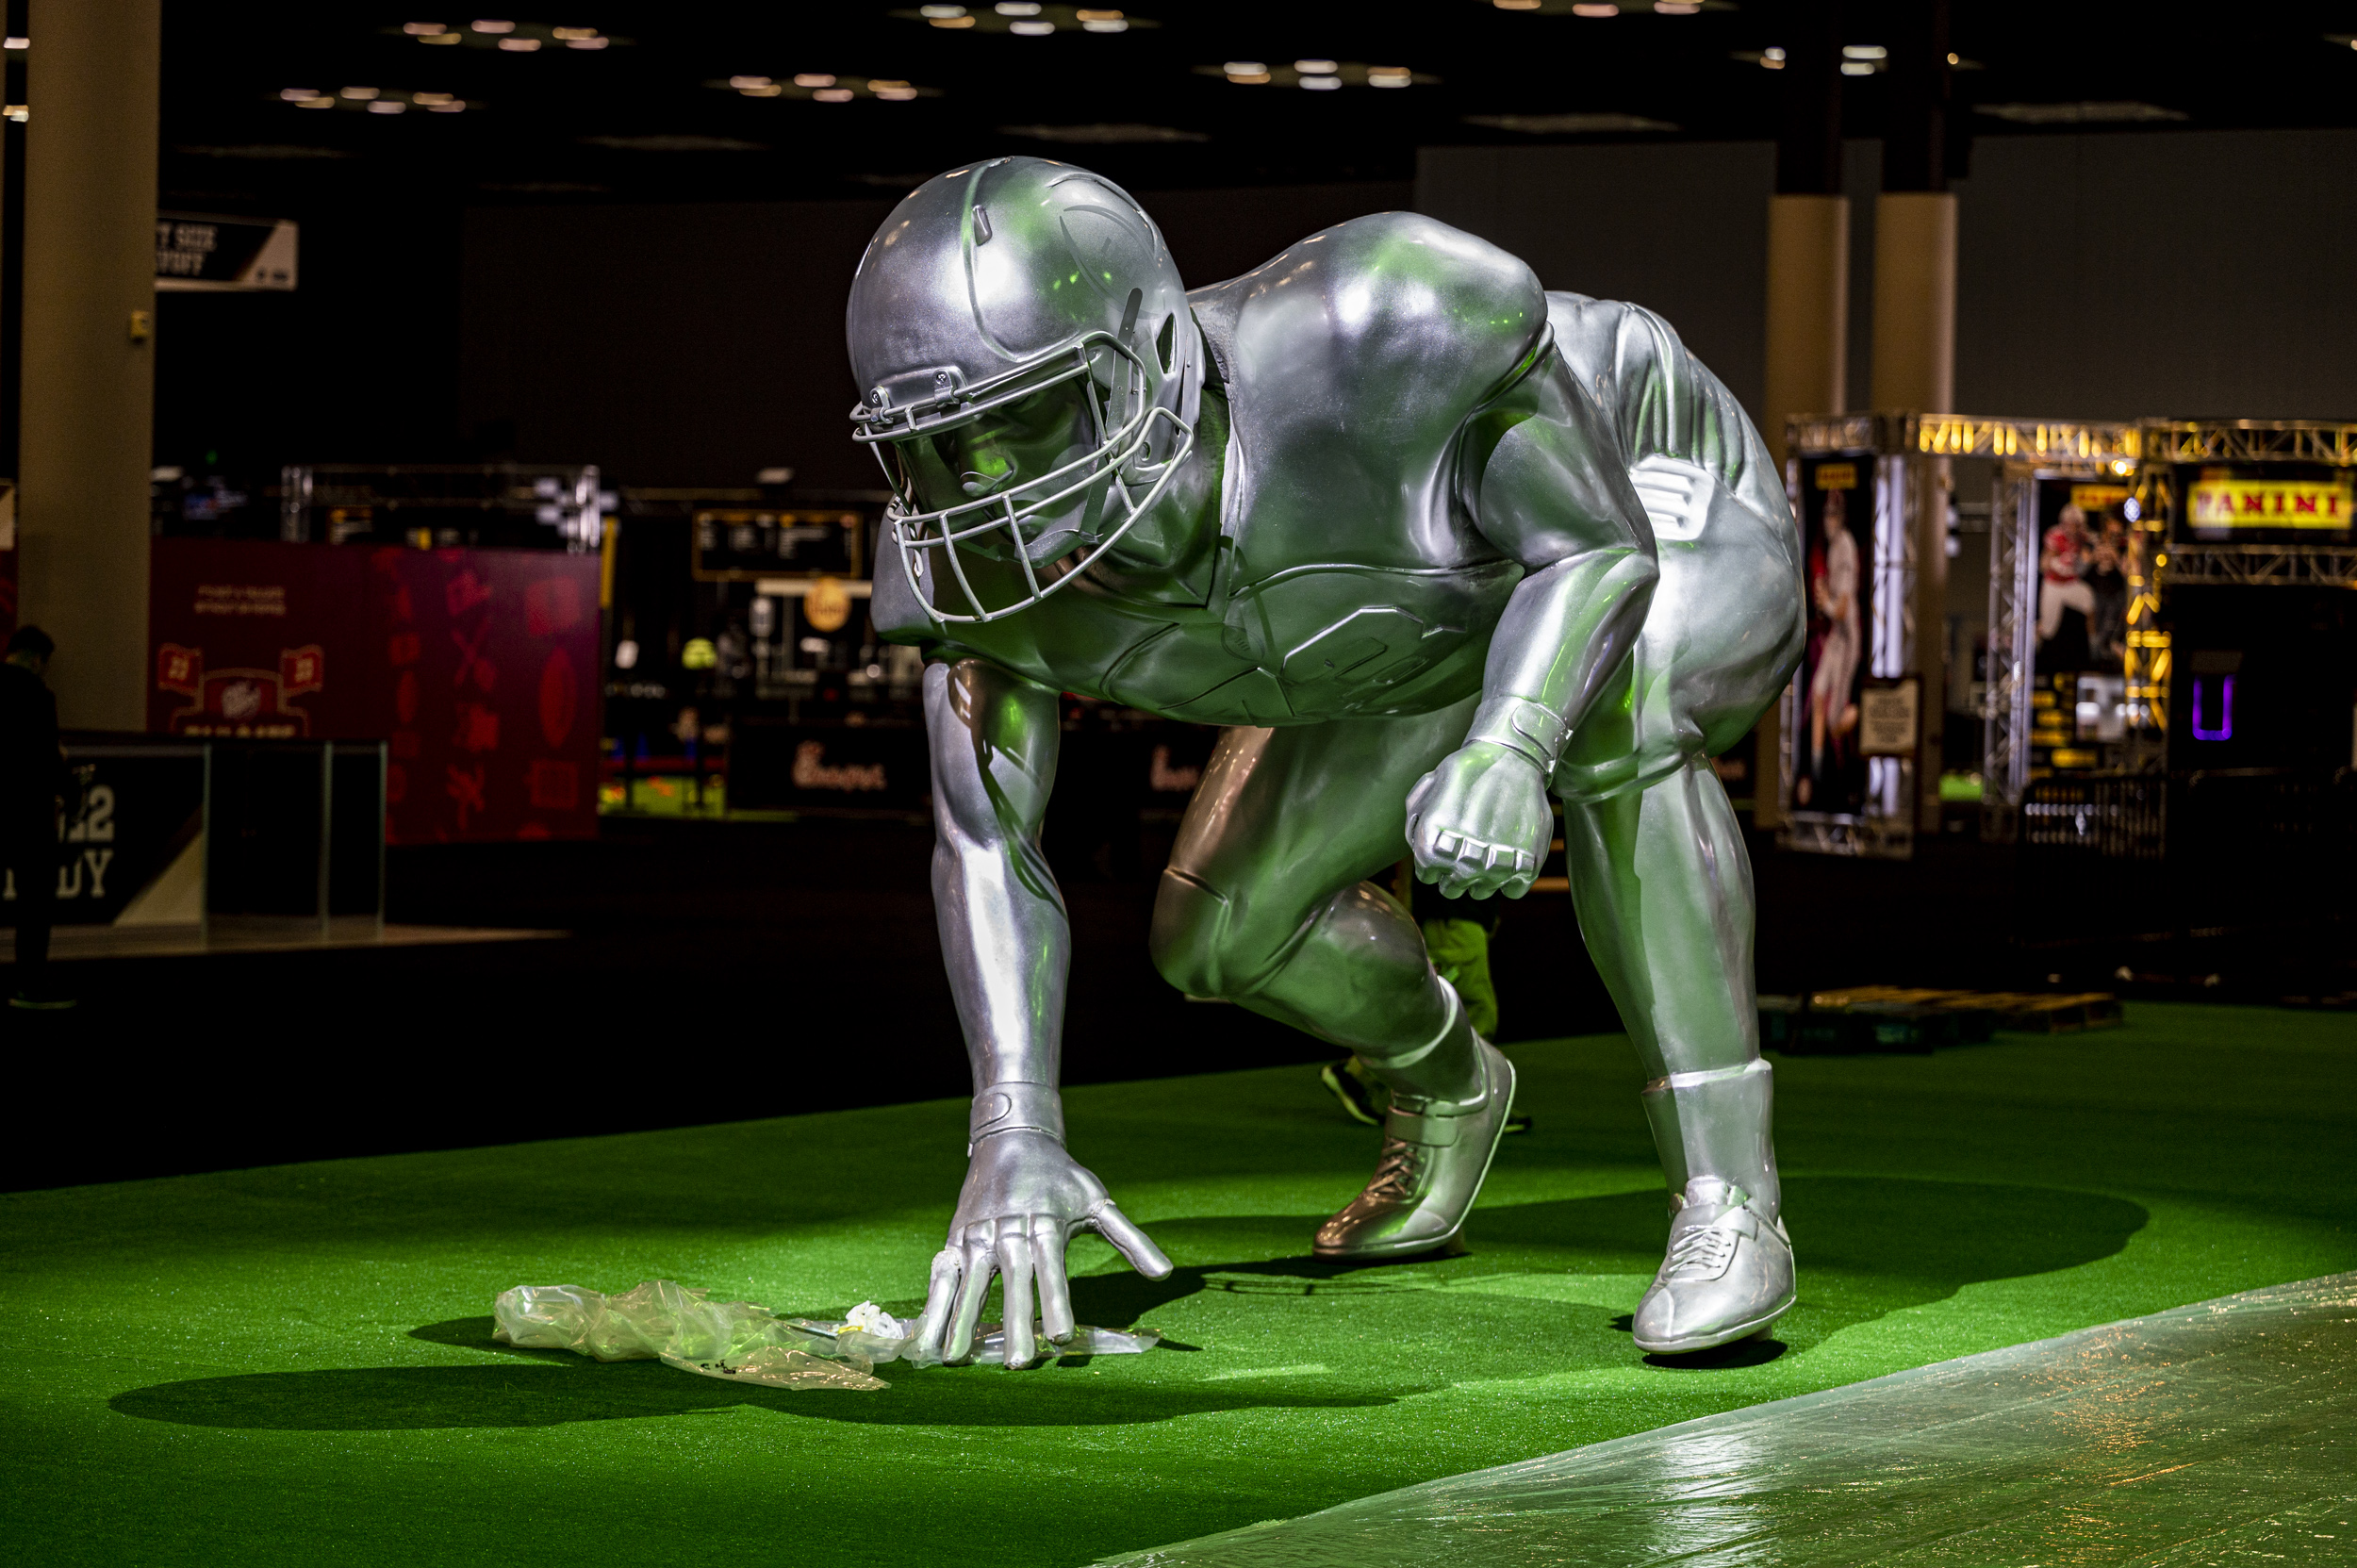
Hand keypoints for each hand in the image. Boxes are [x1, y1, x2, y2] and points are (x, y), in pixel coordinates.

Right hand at [913, 1131, 1170, 1367]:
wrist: (1012, 1139)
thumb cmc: (1061, 1177)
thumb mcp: (1098, 1201)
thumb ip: (1130, 1240)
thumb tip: (1165, 1274)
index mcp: (1046, 1224)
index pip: (1052, 1268)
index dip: (1057, 1301)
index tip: (1062, 1336)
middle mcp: (1009, 1230)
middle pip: (1012, 1282)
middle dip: (1013, 1323)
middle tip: (1017, 1364)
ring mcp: (978, 1235)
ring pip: (969, 1282)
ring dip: (961, 1321)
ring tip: (954, 1359)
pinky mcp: (956, 1239)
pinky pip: (942, 1276)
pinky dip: (933, 1307)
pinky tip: (925, 1340)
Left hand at [1405, 741, 1552, 899]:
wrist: (1511, 757)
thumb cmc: (1467, 771)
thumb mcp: (1428, 786)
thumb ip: (1416, 821)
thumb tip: (1418, 848)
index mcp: (1433, 844)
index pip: (1427, 875)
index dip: (1434, 863)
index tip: (1444, 848)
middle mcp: (1463, 860)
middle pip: (1452, 888)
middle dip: (1454, 873)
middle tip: (1465, 851)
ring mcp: (1496, 866)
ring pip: (1481, 893)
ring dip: (1481, 876)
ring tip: (1487, 849)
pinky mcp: (1527, 865)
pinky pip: (1513, 891)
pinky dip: (1510, 879)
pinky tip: (1509, 856)